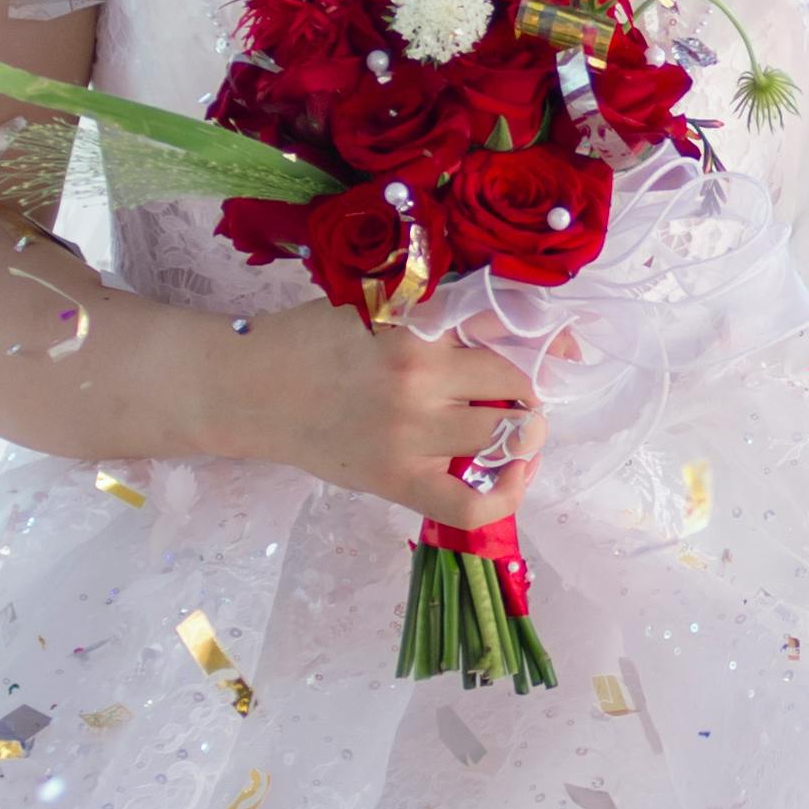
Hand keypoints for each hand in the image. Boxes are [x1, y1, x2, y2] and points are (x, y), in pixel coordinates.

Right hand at [241, 307, 539, 527]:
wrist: (248, 391)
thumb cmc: (309, 341)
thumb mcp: (371, 305)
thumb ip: (431, 314)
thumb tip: (503, 324)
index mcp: (414, 326)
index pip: (502, 325)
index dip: (542, 337)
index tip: (560, 348)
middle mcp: (419, 377)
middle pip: (513, 384)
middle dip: (525, 390)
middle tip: (517, 395)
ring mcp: (410, 434)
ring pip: (505, 435)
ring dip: (522, 432)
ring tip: (513, 431)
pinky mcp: (397, 479)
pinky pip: (471, 503)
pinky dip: (505, 494)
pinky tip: (510, 476)